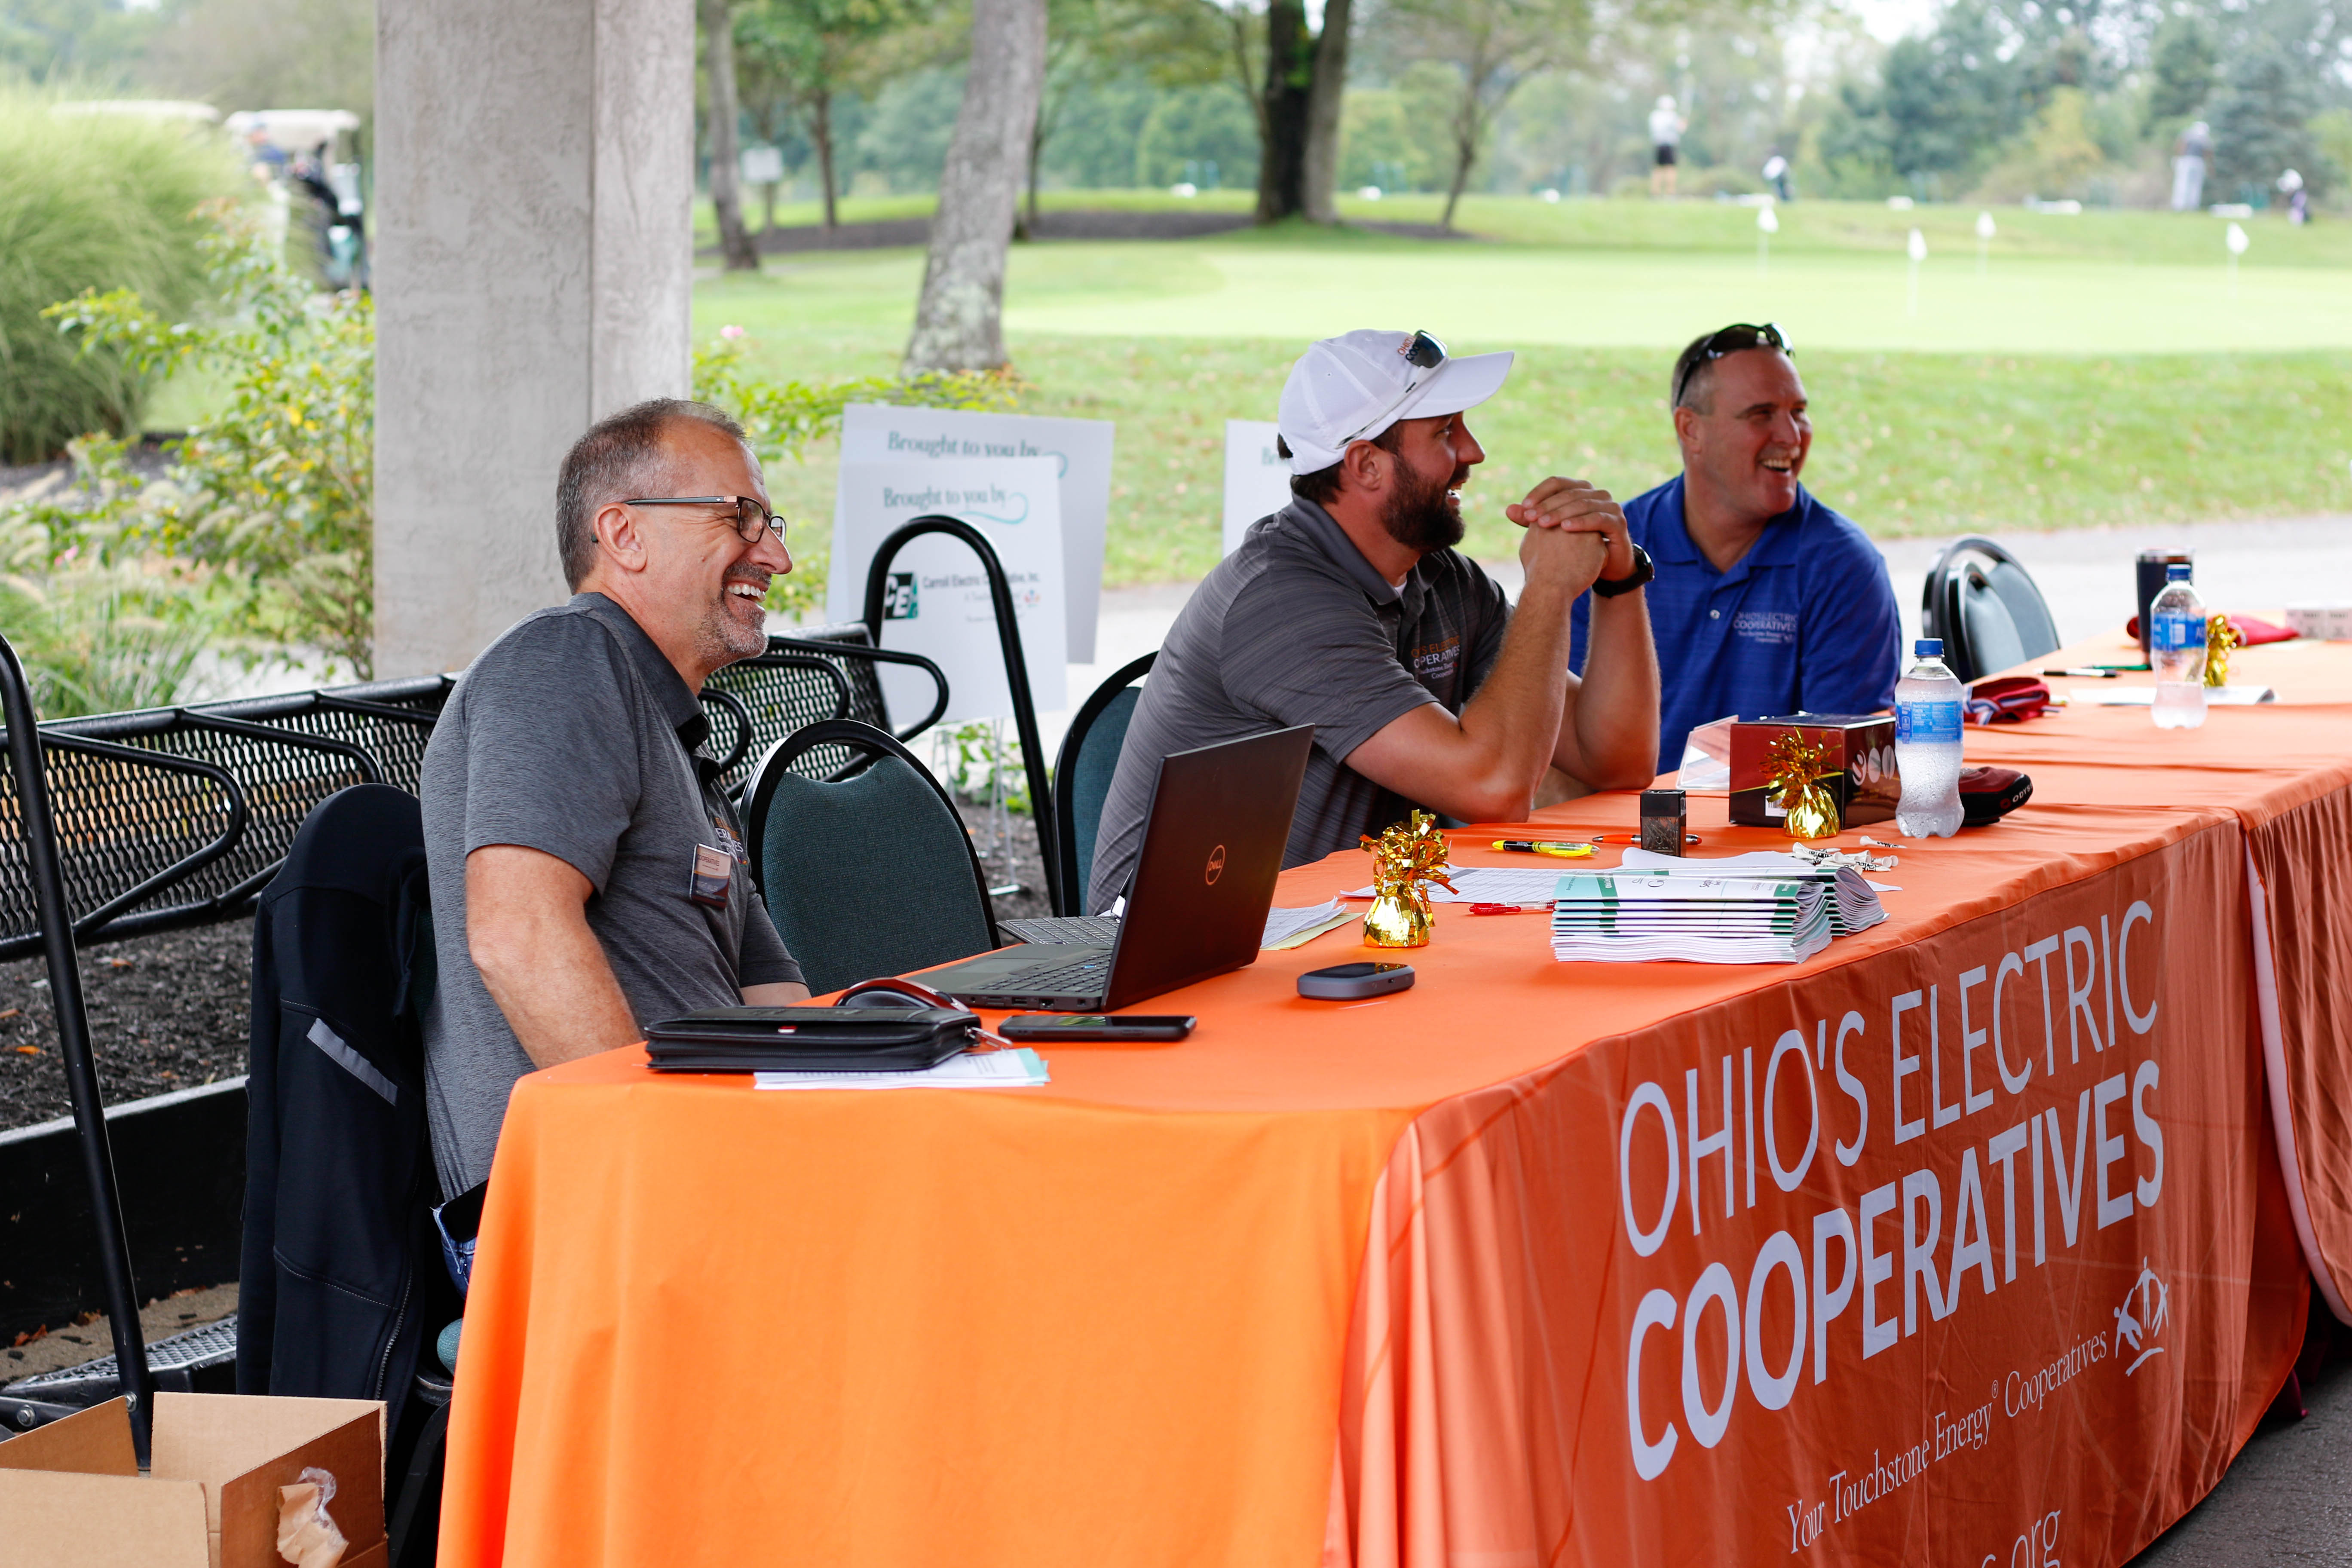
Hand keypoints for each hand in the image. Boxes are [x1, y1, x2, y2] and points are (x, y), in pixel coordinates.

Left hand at [1507, 477, 1634, 580]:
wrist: (1605, 566)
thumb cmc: (1577, 546)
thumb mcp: (1553, 532)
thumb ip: (1533, 521)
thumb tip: (1508, 510)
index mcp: (1581, 490)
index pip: (1557, 483)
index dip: (1539, 492)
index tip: (1523, 507)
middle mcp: (1597, 494)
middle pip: (1568, 493)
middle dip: (1546, 505)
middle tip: (1528, 517)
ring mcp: (1610, 506)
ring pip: (1582, 504)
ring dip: (1560, 513)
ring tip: (1542, 524)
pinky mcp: (1618, 522)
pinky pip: (1598, 518)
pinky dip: (1580, 522)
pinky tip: (1565, 528)